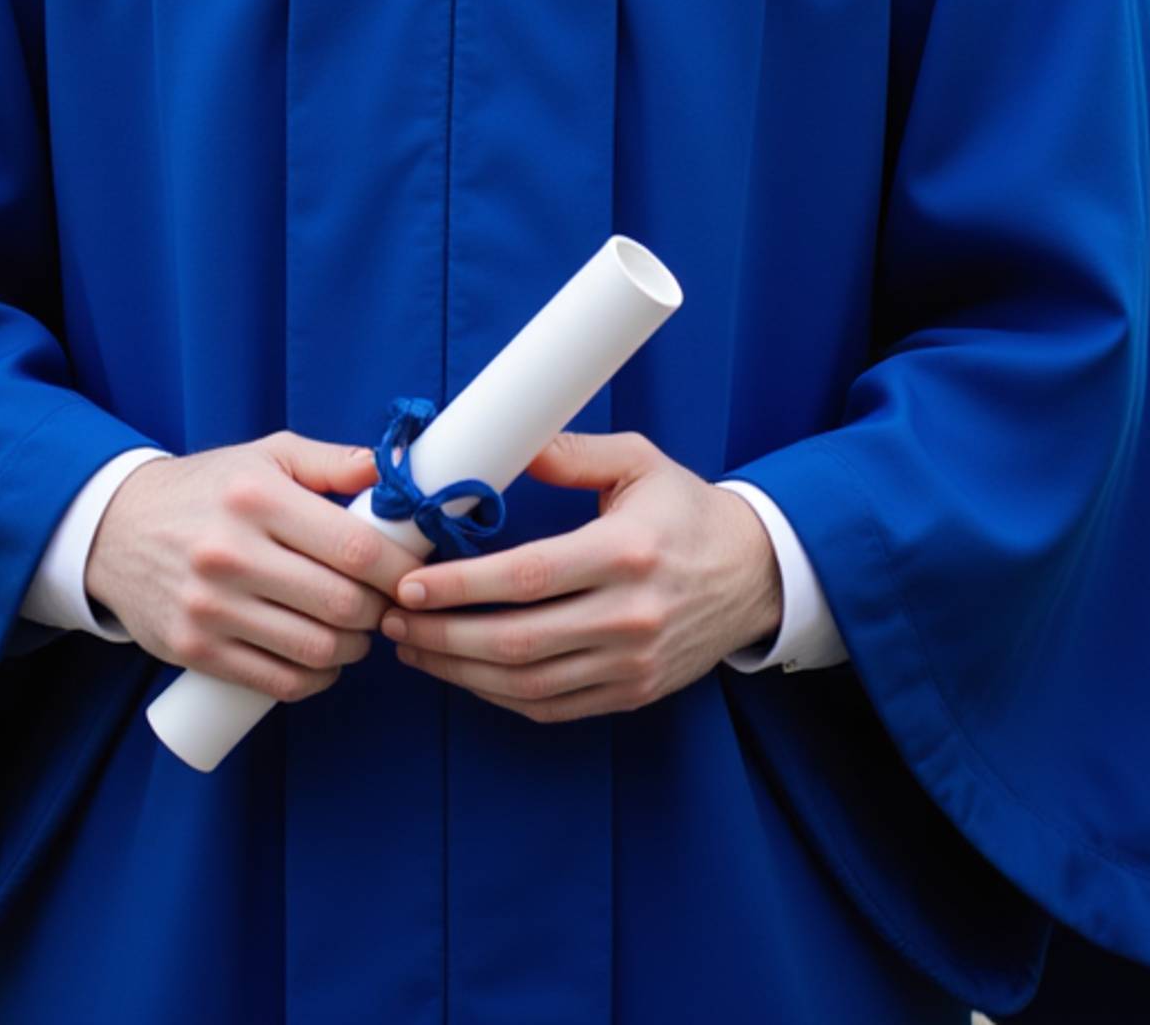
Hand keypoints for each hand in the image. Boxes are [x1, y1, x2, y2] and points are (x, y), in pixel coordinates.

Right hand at [85, 429, 420, 702]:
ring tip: (356, 631)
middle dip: (379, 611)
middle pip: (341, 604)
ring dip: (353, 648)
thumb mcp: (265, 457)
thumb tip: (391, 473)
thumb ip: (331, 462)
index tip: (413, 576)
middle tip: (385, 605)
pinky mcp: (193, 649)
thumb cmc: (207, 489)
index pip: (354, 548)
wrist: (115, 527)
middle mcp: (231, 552)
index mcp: (256, 498)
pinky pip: (277, 682)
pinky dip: (316, 679)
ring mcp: (209, 607)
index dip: (399, 570)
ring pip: (315, 649)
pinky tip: (324, 660)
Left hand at [377, 430, 781, 723]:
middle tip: (394, 618)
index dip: (460, 586)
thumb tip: (501, 441)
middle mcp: (629, 616)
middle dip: (443, 634)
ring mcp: (631, 664)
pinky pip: (552, 708)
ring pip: (527, 685)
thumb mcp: (637, 462)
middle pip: (517, 642)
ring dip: (460, 670)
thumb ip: (569, 454)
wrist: (755, 574)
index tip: (411, 582)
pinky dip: (500, 696)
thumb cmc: (687, 510)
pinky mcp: (632, 693)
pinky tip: (464, 672)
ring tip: (415, 645)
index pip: (526, 579)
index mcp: (625, 552)